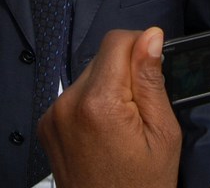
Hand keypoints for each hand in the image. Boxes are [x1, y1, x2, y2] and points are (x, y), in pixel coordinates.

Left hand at [39, 28, 180, 187]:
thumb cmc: (142, 186)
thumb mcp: (163, 134)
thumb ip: (152, 81)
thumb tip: (150, 37)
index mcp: (99, 103)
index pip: (117, 40)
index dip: (141, 46)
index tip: (153, 66)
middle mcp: (68, 105)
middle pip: (102, 57)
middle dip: (126, 73)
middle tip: (142, 111)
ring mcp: (53, 116)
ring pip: (89, 75)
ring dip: (109, 88)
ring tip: (124, 125)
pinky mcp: (47, 125)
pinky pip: (74, 96)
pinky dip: (92, 104)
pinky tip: (106, 132)